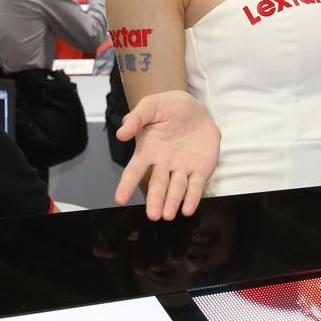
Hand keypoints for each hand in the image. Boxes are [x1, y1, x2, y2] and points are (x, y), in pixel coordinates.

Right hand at [113, 90, 220, 219]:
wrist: (195, 107)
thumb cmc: (169, 106)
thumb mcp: (150, 105)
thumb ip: (135, 118)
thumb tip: (120, 134)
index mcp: (147, 151)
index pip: (134, 171)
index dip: (127, 185)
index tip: (120, 199)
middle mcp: (163, 164)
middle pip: (158, 185)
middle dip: (155, 200)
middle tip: (153, 215)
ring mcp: (182, 169)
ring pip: (176, 189)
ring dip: (173, 202)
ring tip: (168, 215)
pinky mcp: (200, 170)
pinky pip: (196, 186)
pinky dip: (192, 198)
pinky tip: (188, 209)